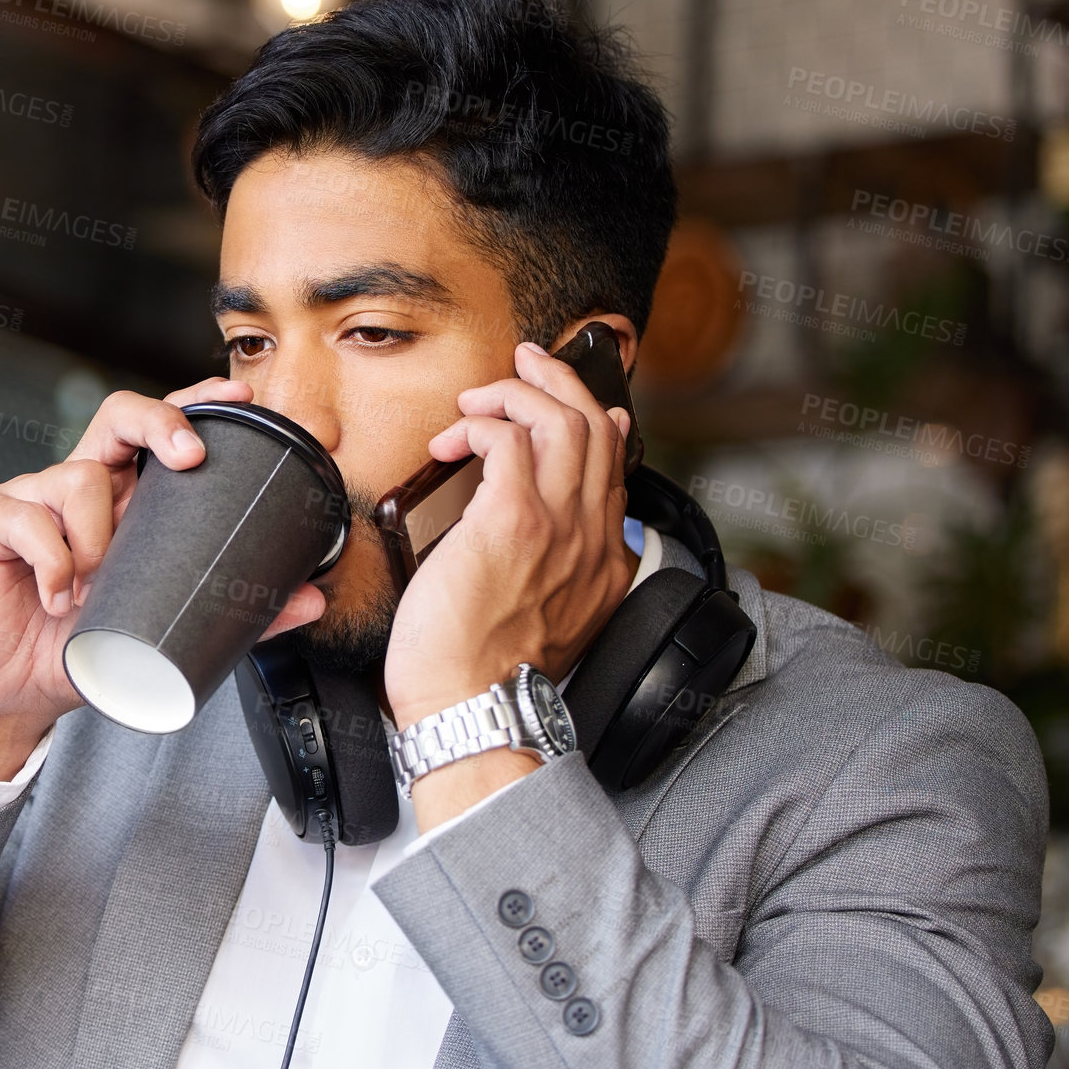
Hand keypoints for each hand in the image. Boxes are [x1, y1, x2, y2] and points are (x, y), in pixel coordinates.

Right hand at [0, 377, 327, 778]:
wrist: (3, 695)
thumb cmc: (75, 649)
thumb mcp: (157, 634)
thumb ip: (230, 612)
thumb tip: (311, 599)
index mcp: (122, 502)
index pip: (160, 433)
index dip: (197, 405)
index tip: (243, 398)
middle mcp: (80, 487)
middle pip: (119, 415)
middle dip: (159, 421)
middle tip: (189, 456)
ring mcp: (30, 499)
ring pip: (78, 477)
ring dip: (99, 533)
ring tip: (94, 586)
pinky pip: (27, 519)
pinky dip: (51, 560)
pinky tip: (58, 598)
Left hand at [384, 341, 635, 734]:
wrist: (475, 707)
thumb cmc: (485, 672)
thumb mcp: (544, 622)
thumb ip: (554, 574)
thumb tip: (533, 540)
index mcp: (603, 562)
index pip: (613, 468)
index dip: (595, 420)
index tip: (573, 400)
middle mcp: (591, 538)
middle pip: (595, 426)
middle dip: (558, 380)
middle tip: (526, 361)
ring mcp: (556, 526)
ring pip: (561, 419)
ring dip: (515, 393)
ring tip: (477, 400)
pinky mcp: (512, 520)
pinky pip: (509, 438)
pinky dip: (481, 426)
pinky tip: (455, 442)